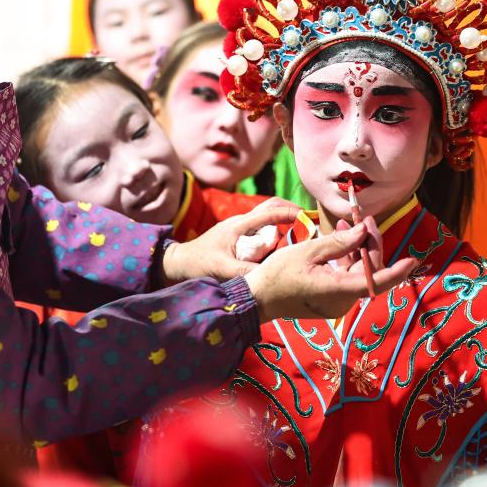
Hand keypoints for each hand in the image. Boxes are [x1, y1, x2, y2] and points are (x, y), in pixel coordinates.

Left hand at [160, 198, 299, 284]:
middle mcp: (241, 223)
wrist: (175, 265)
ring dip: (285, 224)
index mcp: (239, 225)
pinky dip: (275, 234)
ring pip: (267, 220)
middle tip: (311, 224)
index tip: (310, 219)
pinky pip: (261, 232)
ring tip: (303, 236)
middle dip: (292, 212)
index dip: (292, 212)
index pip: (271, 211)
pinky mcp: (237, 239)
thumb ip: (244, 273)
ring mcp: (238, 230)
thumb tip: (270, 278)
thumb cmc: (196, 264)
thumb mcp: (220, 269)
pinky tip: (283, 249)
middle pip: (271, 208)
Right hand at [244, 223, 417, 321]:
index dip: (398, 271)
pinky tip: (339, 240)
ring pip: (356, 274)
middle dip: (368, 245)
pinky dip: (345, 261)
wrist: (256, 298)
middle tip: (364, 219)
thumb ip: (340, 242)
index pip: (377, 282)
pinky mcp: (328, 302)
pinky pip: (345, 279)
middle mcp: (342, 301)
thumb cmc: (278, 273)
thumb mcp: (308, 251)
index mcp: (338, 290)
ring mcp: (335, 304)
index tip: (414, 259)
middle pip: (367, 273)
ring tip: (347, 224)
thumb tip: (363, 231)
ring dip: (355, 250)